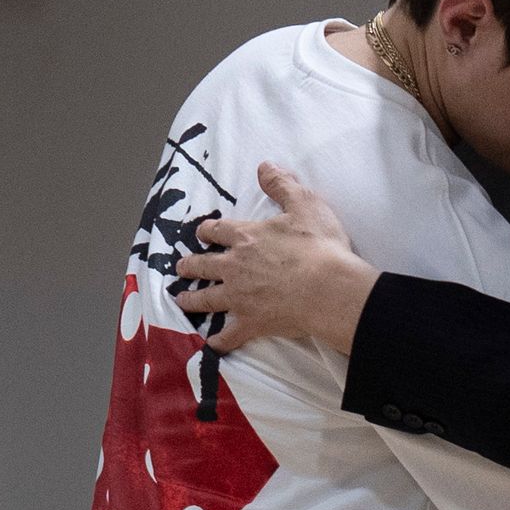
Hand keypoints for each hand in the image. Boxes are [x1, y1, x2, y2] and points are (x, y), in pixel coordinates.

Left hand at [173, 163, 375, 354]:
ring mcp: (239, 297)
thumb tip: (264, 166)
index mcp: (246, 237)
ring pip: (206, 298)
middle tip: (182, 266)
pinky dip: (218, 341)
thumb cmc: (319, 245)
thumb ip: (281, 184)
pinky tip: (211, 344)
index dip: (206, 230)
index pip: (217, 230)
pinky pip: (228, 336)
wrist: (328, 288)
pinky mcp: (251, 323)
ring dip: (192, 298)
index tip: (200, 232)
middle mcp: (234, 267)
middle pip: (202, 265)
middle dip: (189, 265)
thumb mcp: (304, 203)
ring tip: (181, 299)